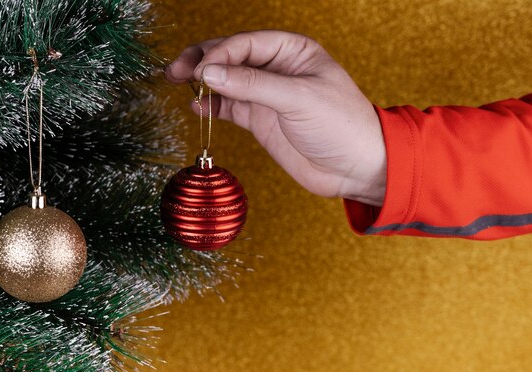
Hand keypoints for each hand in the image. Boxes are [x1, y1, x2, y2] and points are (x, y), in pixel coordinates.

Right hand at [165, 30, 386, 205]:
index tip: (200, 70)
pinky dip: (212, 106)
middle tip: (176, 71)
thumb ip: (252, 84)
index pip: (245, 43)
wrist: (355, 167)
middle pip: (230, 57)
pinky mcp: (261, 119)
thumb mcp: (299, 98)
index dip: (219, 54)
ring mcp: (267, 95)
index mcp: (292, 50)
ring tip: (178, 83)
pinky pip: (229, 107)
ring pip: (226, 81)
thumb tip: (209, 72)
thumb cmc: (341, 125)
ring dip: (202, 82)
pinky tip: (198, 107)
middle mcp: (276, 68)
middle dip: (202, 61)